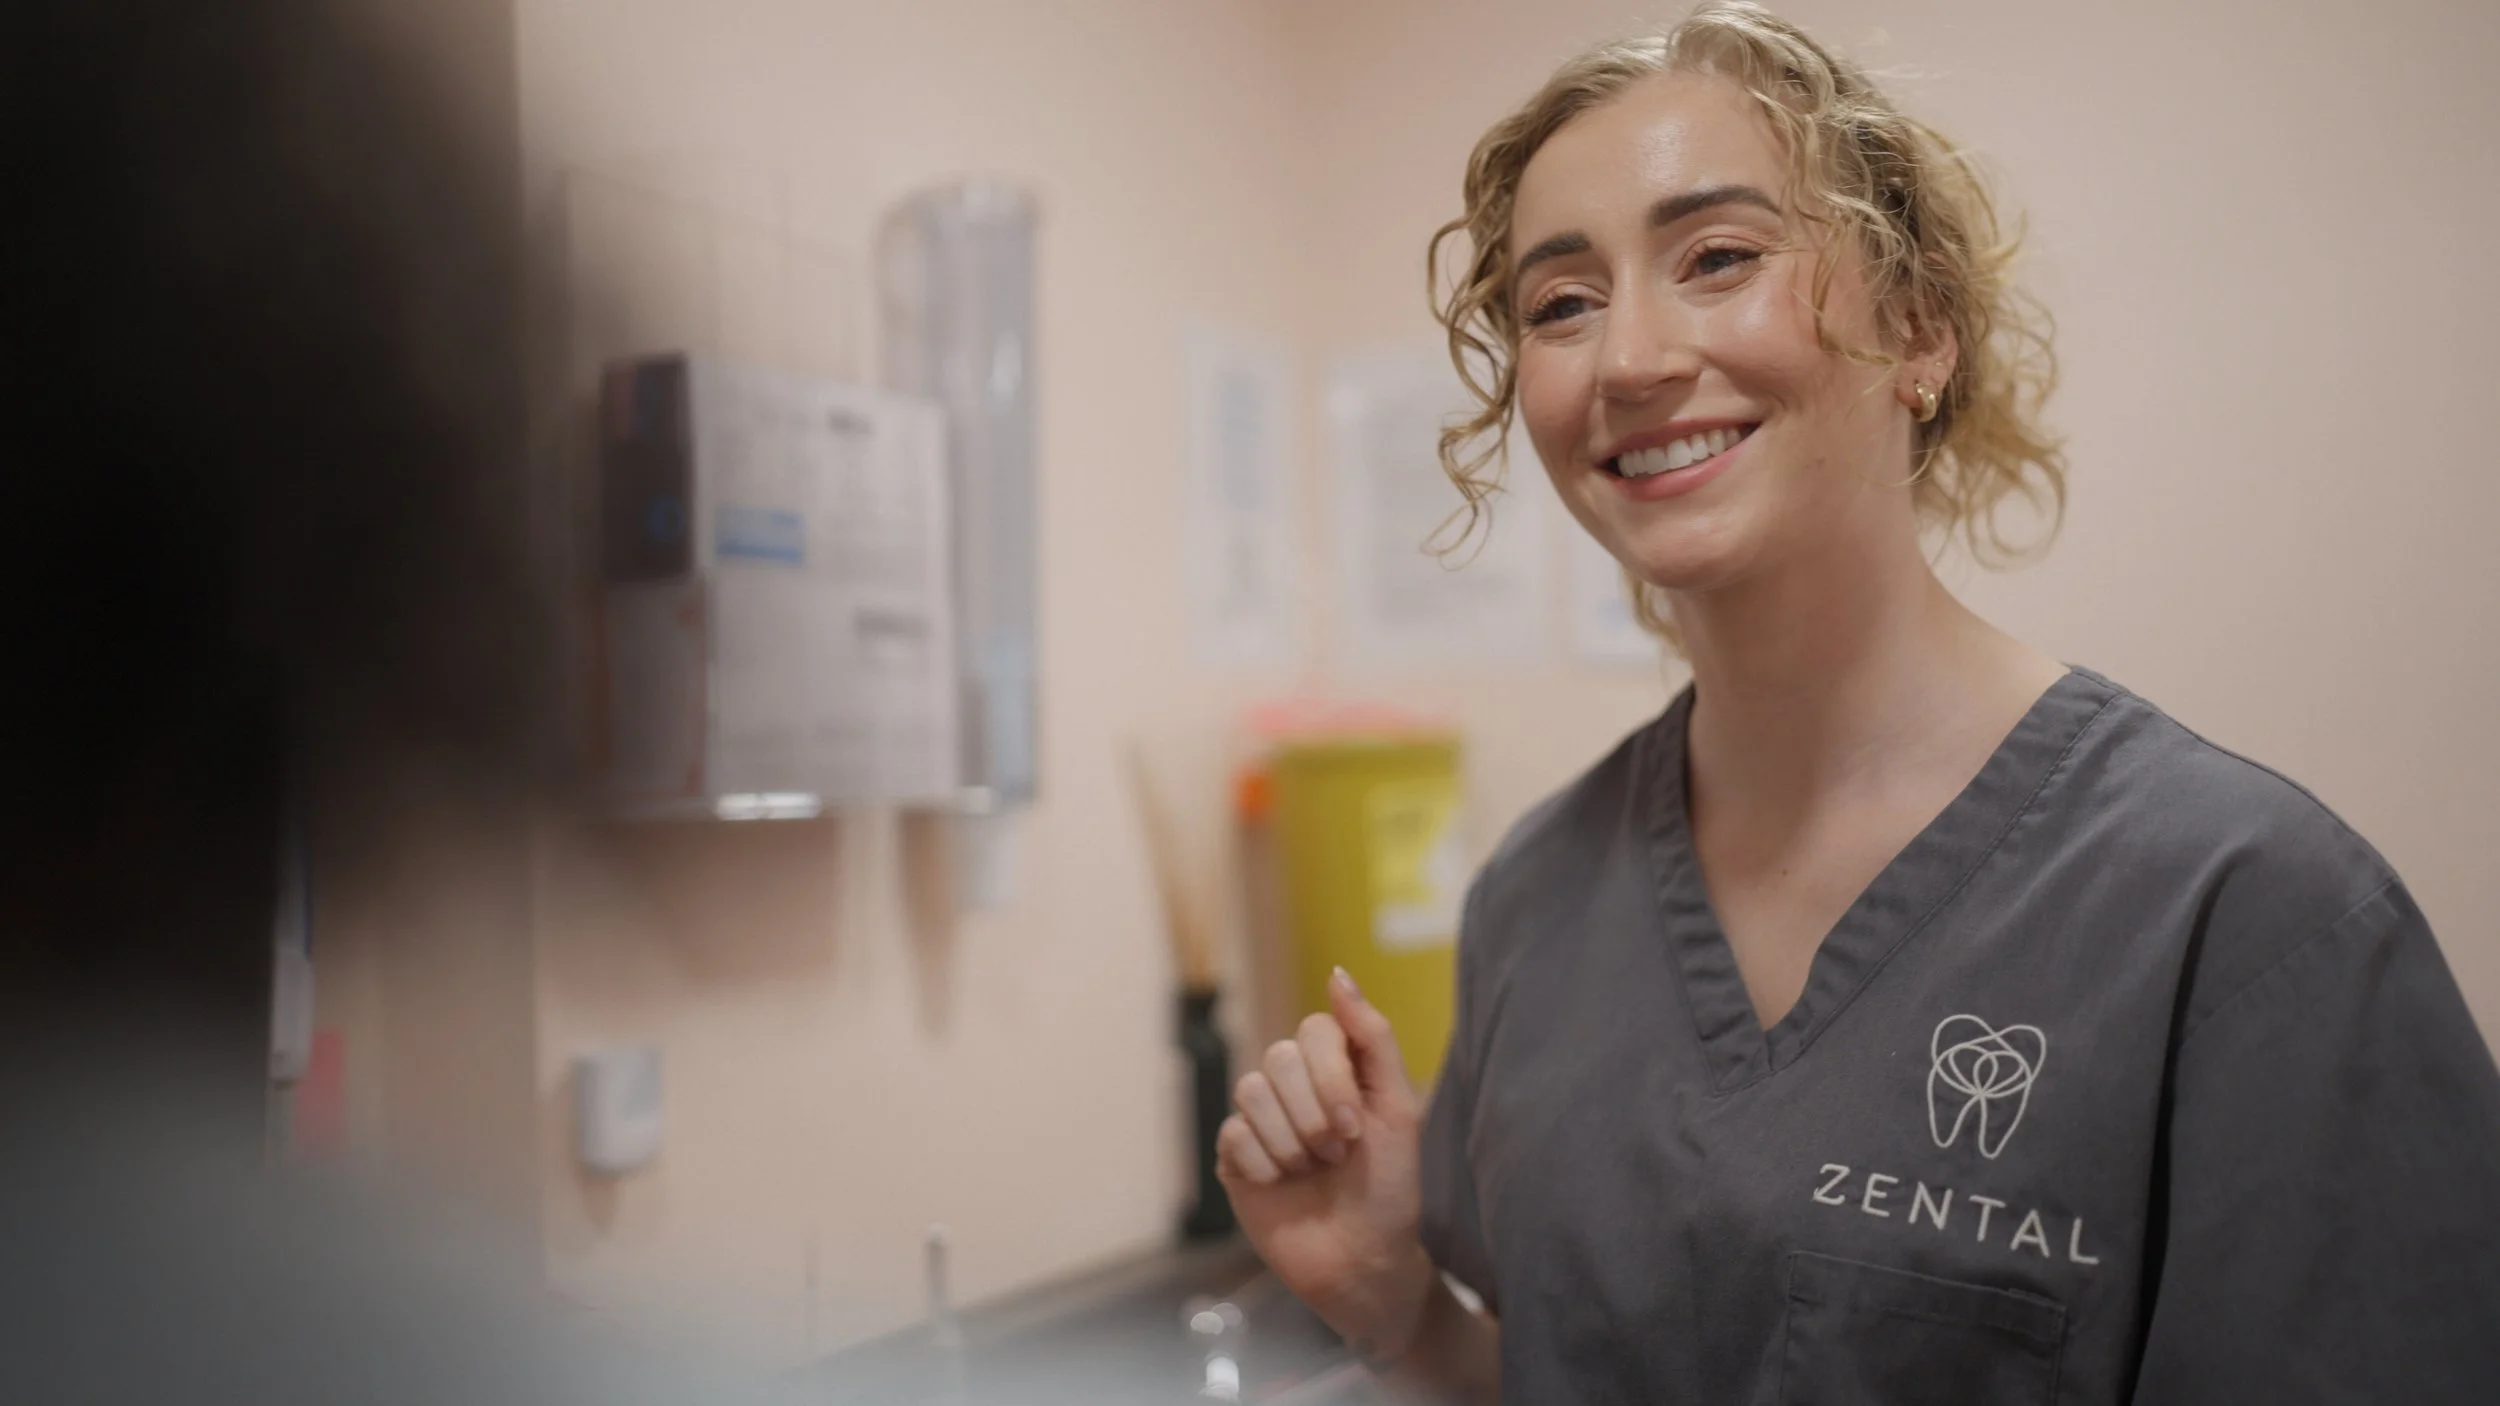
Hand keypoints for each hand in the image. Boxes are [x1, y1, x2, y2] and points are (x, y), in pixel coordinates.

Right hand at [1217, 967, 1436, 1358]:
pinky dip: (1264, 1166)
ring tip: (1311, 1173)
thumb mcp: (1398, 1108)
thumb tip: (1338, 974)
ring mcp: (1260, 1119)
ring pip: (1250, 1092)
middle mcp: (1294, 1086)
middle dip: (1314, 1116)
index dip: (1331, 1077)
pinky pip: (1232, 1134)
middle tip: (1336, 1156)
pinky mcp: (1234, 1155)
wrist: (1364, 1261)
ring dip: (1291, 1144)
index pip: (1314, 1029)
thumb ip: (1372, 1037)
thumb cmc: (1389, 1187)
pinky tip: (1282, 1187)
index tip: (1356, 1128)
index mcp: (1335, 1068)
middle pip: (1279, 1058)